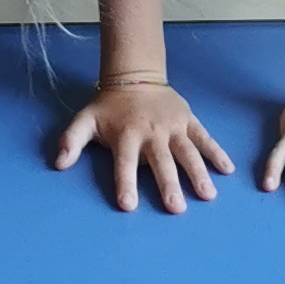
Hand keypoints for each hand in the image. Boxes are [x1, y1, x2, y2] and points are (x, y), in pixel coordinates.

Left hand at [55, 76, 232, 215]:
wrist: (135, 75)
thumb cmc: (110, 107)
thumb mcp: (86, 120)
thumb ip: (71, 141)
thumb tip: (57, 165)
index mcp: (126, 135)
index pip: (125, 163)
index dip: (125, 183)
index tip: (128, 206)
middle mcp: (151, 133)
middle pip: (161, 161)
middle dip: (168, 184)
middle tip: (176, 208)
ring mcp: (173, 126)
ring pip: (187, 151)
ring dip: (198, 172)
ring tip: (207, 195)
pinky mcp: (188, 120)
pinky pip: (204, 138)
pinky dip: (217, 152)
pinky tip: (227, 170)